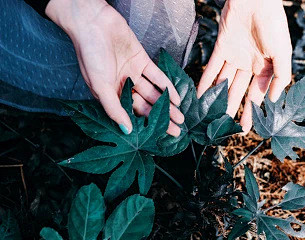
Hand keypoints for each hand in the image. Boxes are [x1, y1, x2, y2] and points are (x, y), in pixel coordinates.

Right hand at [46, 0, 183, 135]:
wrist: (93, 22)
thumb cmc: (90, 54)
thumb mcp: (100, 86)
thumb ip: (114, 108)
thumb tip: (125, 130)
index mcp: (110, 94)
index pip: (130, 114)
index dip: (145, 125)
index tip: (159, 136)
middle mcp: (122, 85)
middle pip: (144, 105)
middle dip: (160, 118)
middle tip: (176, 130)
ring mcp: (132, 72)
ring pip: (153, 92)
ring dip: (166, 105)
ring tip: (179, 117)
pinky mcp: (141, 59)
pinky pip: (156, 76)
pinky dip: (166, 86)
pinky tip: (175, 98)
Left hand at [197, 0, 291, 132]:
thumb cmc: (273, 25)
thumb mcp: (282, 53)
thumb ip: (280, 77)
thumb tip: (274, 100)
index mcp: (265, 67)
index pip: (256, 94)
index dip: (251, 111)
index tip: (245, 128)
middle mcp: (249, 65)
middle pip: (238, 91)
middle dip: (232, 109)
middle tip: (224, 128)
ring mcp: (234, 57)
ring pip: (224, 82)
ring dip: (217, 98)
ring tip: (209, 116)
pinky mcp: (221, 48)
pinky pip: (212, 67)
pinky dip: (205, 81)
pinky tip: (199, 95)